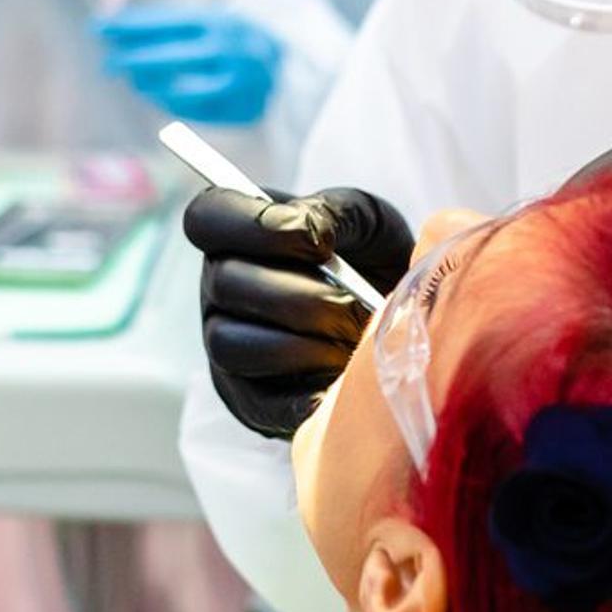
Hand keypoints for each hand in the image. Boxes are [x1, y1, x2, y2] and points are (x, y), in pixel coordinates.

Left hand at [98, 5, 283, 124]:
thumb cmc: (232, 38)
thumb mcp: (206, 19)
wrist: (288, 64)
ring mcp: (233, 83)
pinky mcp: (235, 110)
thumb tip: (108, 14)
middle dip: (130, 61)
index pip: (165, 23)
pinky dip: (168, 101)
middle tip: (107, 65)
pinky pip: (189, 111)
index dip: (129, 26)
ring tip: (135, 79)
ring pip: (174, 90)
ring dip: (147, 85)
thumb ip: (162, 22)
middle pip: (166, 58)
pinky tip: (157, 93)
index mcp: (219, 22)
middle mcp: (227, 51)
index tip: (101, 28)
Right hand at [183, 183, 417, 438]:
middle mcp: (218, 289)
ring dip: (302, 343)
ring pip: (231, 343)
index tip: (318, 241)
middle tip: (353, 303)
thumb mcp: (365, 221)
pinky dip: (306, 387)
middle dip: (301, 295)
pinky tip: (342, 375)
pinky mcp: (248, 400)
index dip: (253, 225)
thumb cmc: (373, 262)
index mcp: (237, 235)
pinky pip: (257, 400)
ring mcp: (226, 347)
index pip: (205, 218)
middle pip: (226, 283)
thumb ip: (333, 211)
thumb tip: (306, 231)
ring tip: (352, 341)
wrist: (405, 325)